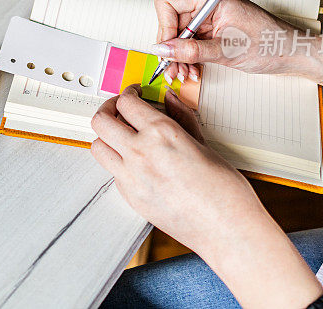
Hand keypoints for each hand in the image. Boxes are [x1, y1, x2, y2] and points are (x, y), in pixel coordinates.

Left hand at [90, 85, 322, 307]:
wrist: (225, 229)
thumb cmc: (223, 190)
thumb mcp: (203, 143)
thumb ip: (181, 117)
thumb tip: (169, 100)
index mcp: (162, 133)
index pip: (126, 102)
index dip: (128, 93)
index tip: (133, 94)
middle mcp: (140, 153)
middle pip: (100, 121)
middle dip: (107, 109)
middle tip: (118, 109)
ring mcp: (131, 177)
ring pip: (97, 147)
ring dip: (106, 137)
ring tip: (121, 136)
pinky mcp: (129, 198)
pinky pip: (112, 172)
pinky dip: (118, 163)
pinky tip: (136, 163)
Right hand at [151, 0, 310, 81]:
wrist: (295, 54)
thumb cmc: (273, 44)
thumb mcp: (227, 50)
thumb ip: (191, 50)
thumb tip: (163, 50)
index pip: (169, 4)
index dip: (165, 27)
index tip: (167, 49)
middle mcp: (209, 5)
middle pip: (172, 22)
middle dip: (171, 48)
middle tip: (173, 68)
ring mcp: (211, 18)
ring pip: (179, 36)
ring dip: (179, 57)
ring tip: (184, 73)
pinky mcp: (214, 31)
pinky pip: (191, 43)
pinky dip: (189, 58)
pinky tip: (193, 70)